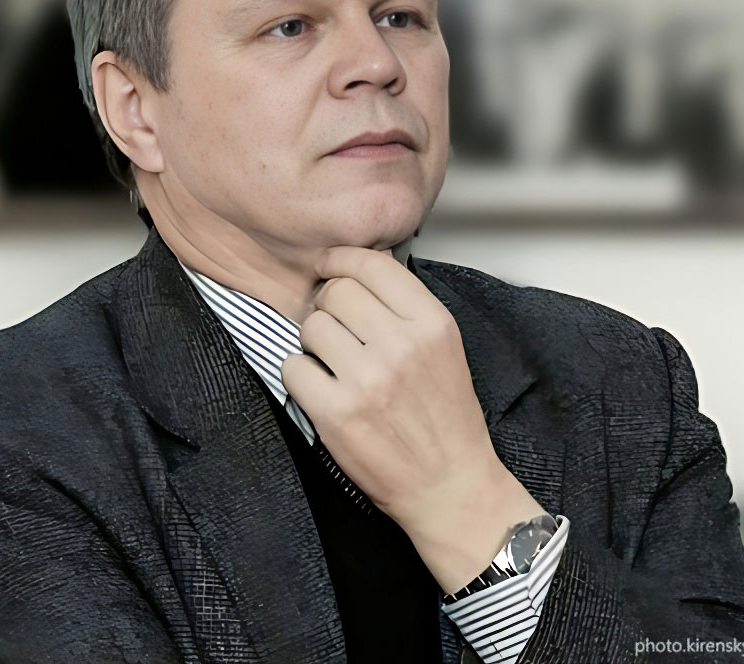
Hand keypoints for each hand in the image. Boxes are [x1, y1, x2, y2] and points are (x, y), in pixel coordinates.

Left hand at [281, 246, 543, 590]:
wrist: (450, 485)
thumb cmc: (445, 417)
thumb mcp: (443, 346)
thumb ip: (404, 307)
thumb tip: (354, 271)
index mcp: (431, 323)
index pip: (371, 264)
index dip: (340, 259)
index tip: (328, 265)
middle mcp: (401, 345)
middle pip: (336, 291)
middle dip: (327, 304)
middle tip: (334, 325)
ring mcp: (367, 380)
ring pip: (311, 326)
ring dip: (314, 341)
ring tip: (332, 361)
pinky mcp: (337, 413)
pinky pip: (293, 367)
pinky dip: (300, 375)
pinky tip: (321, 387)